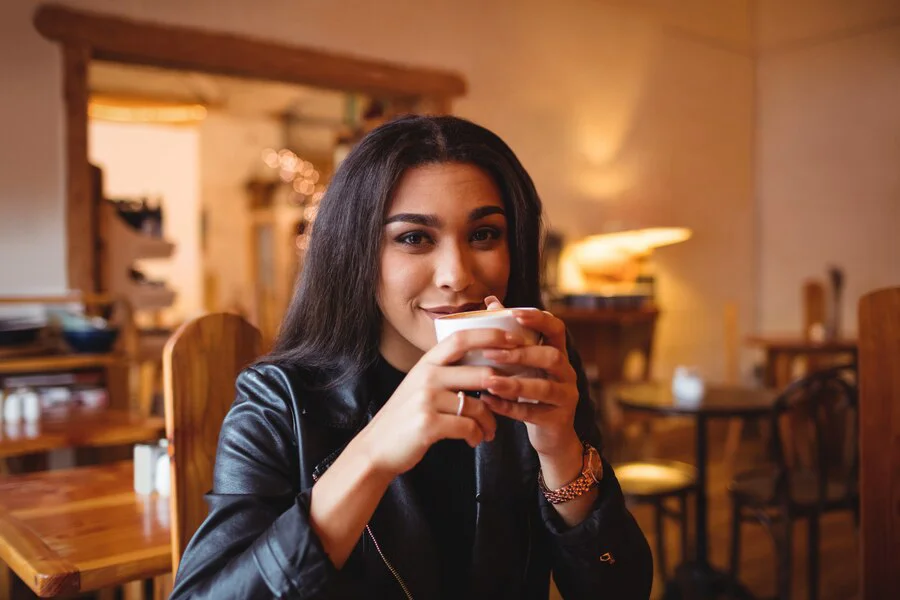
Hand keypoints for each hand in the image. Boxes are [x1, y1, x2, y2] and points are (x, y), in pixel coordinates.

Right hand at [355, 327, 526, 478]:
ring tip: (489, 431)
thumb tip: (484, 366)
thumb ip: (446, 372)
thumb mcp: (421, 386)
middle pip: (480, 373)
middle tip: (511, 400)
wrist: (377, 448)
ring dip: (490, 422)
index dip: (490, 336)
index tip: (514, 340)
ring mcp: (426, 399)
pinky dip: (477, 435)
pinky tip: (473, 440)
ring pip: (479, 405)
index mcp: (426, 363)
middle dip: (502, 389)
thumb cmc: (406, 417)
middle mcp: (426, 376)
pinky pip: (469, 426)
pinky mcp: (429, 423)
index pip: (461, 338)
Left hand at [480, 296, 580, 458]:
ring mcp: (566, 397)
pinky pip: (533, 413)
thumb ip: (510, 334)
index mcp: (558, 354)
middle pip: (552, 357)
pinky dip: (509, 408)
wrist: (551, 436)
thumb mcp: (524, 364)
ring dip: (515, 384)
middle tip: (491, 353)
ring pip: (544, 388)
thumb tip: (491, 301)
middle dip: (521, 354)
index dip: (539, 320)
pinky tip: (489, 402)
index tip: (516, 314)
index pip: (557, 329)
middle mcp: (567, 373)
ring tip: (488, 381)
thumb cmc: (531, 391)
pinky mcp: (558, 420)